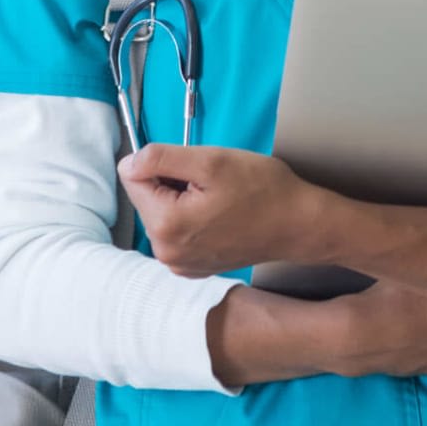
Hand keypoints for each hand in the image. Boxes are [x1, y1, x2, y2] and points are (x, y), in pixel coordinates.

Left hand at [119, 143, 333, 277]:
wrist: (299, 224)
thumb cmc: (264, 191)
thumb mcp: (212, 161)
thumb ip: (161, 158)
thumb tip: (128, 163)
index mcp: (165, 226)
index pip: (133, 177)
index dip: (163, 162)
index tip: (194, 168)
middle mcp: (165, 252)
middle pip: (147, 198)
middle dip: (173, 182)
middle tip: (211, 182)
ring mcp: (179, 264)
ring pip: (162, 213)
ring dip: (183, 199)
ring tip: (219, 199)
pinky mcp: (192, 267)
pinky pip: (177, 232)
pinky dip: (192, 219)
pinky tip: (220, 216)